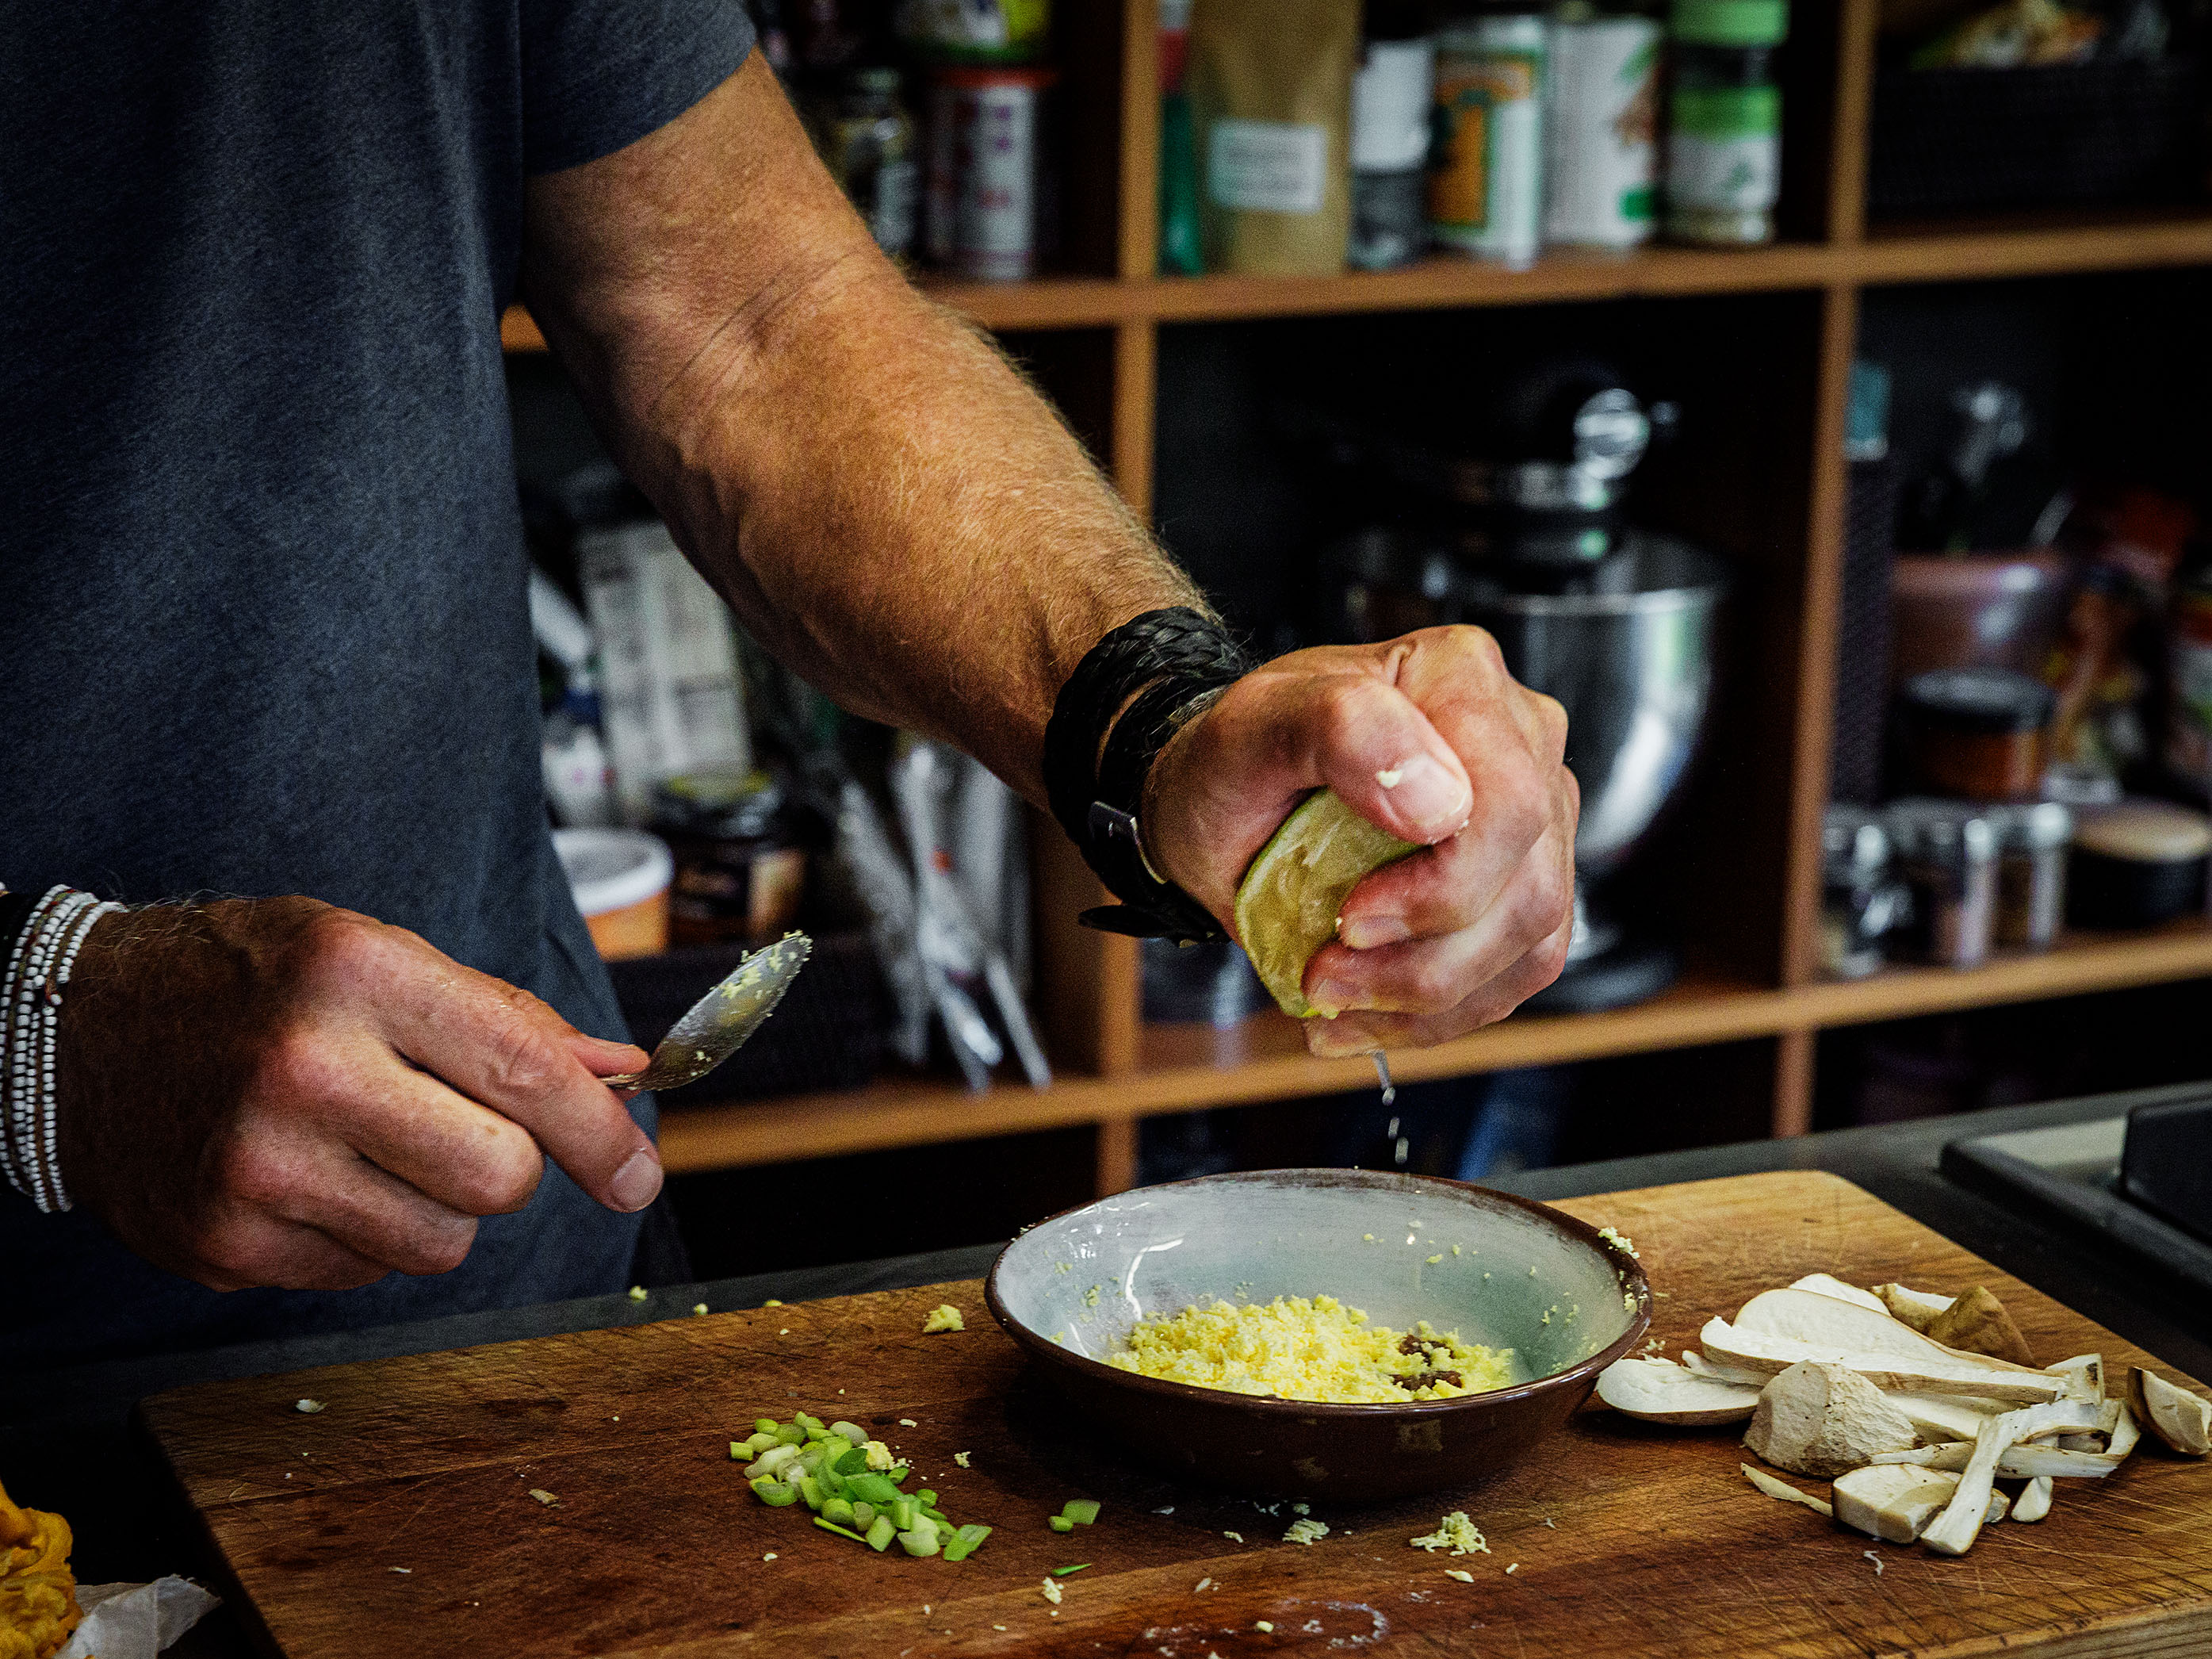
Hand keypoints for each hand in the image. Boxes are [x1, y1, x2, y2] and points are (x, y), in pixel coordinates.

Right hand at [54, 897, 657, 1291]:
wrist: (78, 1029)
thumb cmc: (253, 982)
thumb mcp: (379, 955)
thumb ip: (507, 1019)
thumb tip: (621, 1077)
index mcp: (358, 975)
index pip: (526, 1072)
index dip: (604, 1134)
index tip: (639, 1172)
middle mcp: (305, 1071)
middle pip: (500, 1180)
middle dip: (511, 1166)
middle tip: (462, 1128)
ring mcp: (256, 1169)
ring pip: (441, 1244)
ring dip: (435, 1207)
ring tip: (369, 1144)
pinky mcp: (223, 1246)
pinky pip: (365, 1274)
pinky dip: (362, 1235)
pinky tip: (311, 1176)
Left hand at [1143, 626, 1577, 1055]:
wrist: (1227, 804)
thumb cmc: (1236, 761)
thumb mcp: (1249, 731)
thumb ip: (1342, 733)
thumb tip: (1441, 805)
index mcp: (1460, 675)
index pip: (1508, 803)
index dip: (1442, 888)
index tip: (1348, 921)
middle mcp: (1517, 736)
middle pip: (1530, 885)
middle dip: (1427, 960)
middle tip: (1326, 976)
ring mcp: (1536, 809)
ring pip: (1533, 937)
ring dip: (1429, 997)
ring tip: (1335, 998)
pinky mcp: (1527, 878)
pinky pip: (1519, 968)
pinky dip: (1442, 1011)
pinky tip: (1368, 1013)